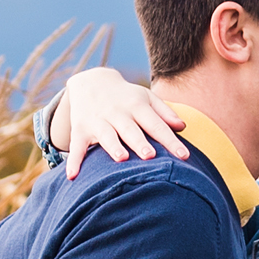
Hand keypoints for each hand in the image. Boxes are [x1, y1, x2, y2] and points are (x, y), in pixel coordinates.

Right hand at [55, 68, 188, 177]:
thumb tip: (183, 127)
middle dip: (139, 142)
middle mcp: (118, 113)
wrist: (91, 81)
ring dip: (113, 146)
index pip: (156, 125)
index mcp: (137, 106)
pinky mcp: (80, 129)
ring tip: (122, 158)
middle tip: (150, 156)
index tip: (184, 156)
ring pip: (106, 135)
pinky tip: (73, 176)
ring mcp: (98, 121)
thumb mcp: (146, 98)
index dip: (170, 140)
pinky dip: (74, 160)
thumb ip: (164, 113)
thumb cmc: (127, 97)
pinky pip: (77, 146)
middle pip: (130, 129)